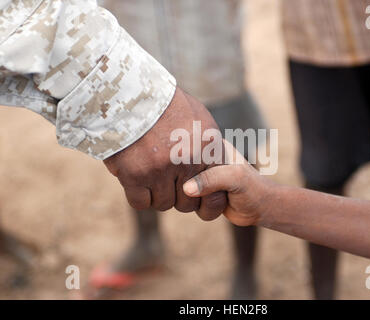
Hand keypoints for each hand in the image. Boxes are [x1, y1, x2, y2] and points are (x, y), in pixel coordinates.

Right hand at [103, 87, 226, 220]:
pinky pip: (141, 202)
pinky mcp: (135, 174)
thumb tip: (214, 170)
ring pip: (164, 203)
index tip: (194, 193)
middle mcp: (187, 160)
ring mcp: (161, 169)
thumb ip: (208, 146)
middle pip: (188, 203)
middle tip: (168, 182)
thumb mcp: (198, 118)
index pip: (215, 193)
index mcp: (208, 147)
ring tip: (150, 175)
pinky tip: (136, 180)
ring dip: (157, 194)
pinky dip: (139, 196)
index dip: (204, 198)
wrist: (129, 91)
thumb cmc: (164, 104)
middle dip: (178, 196)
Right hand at [183, 140, 273, 225]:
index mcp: (211, 146)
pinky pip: (189, 204)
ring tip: (222, 196)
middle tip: (222, 190)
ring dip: (201, 201)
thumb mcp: (235, 178)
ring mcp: (200, 177)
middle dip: (199, 189)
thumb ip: (212, 179)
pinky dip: (202, 208)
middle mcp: (203, 160)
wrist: (261, 209)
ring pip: (183, 192)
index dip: (194, 170)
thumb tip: (187, 189)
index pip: (188, 155)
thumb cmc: (253, 189)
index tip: (214, 179)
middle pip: (182, 175)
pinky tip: (218, 204)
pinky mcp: (199, 193)